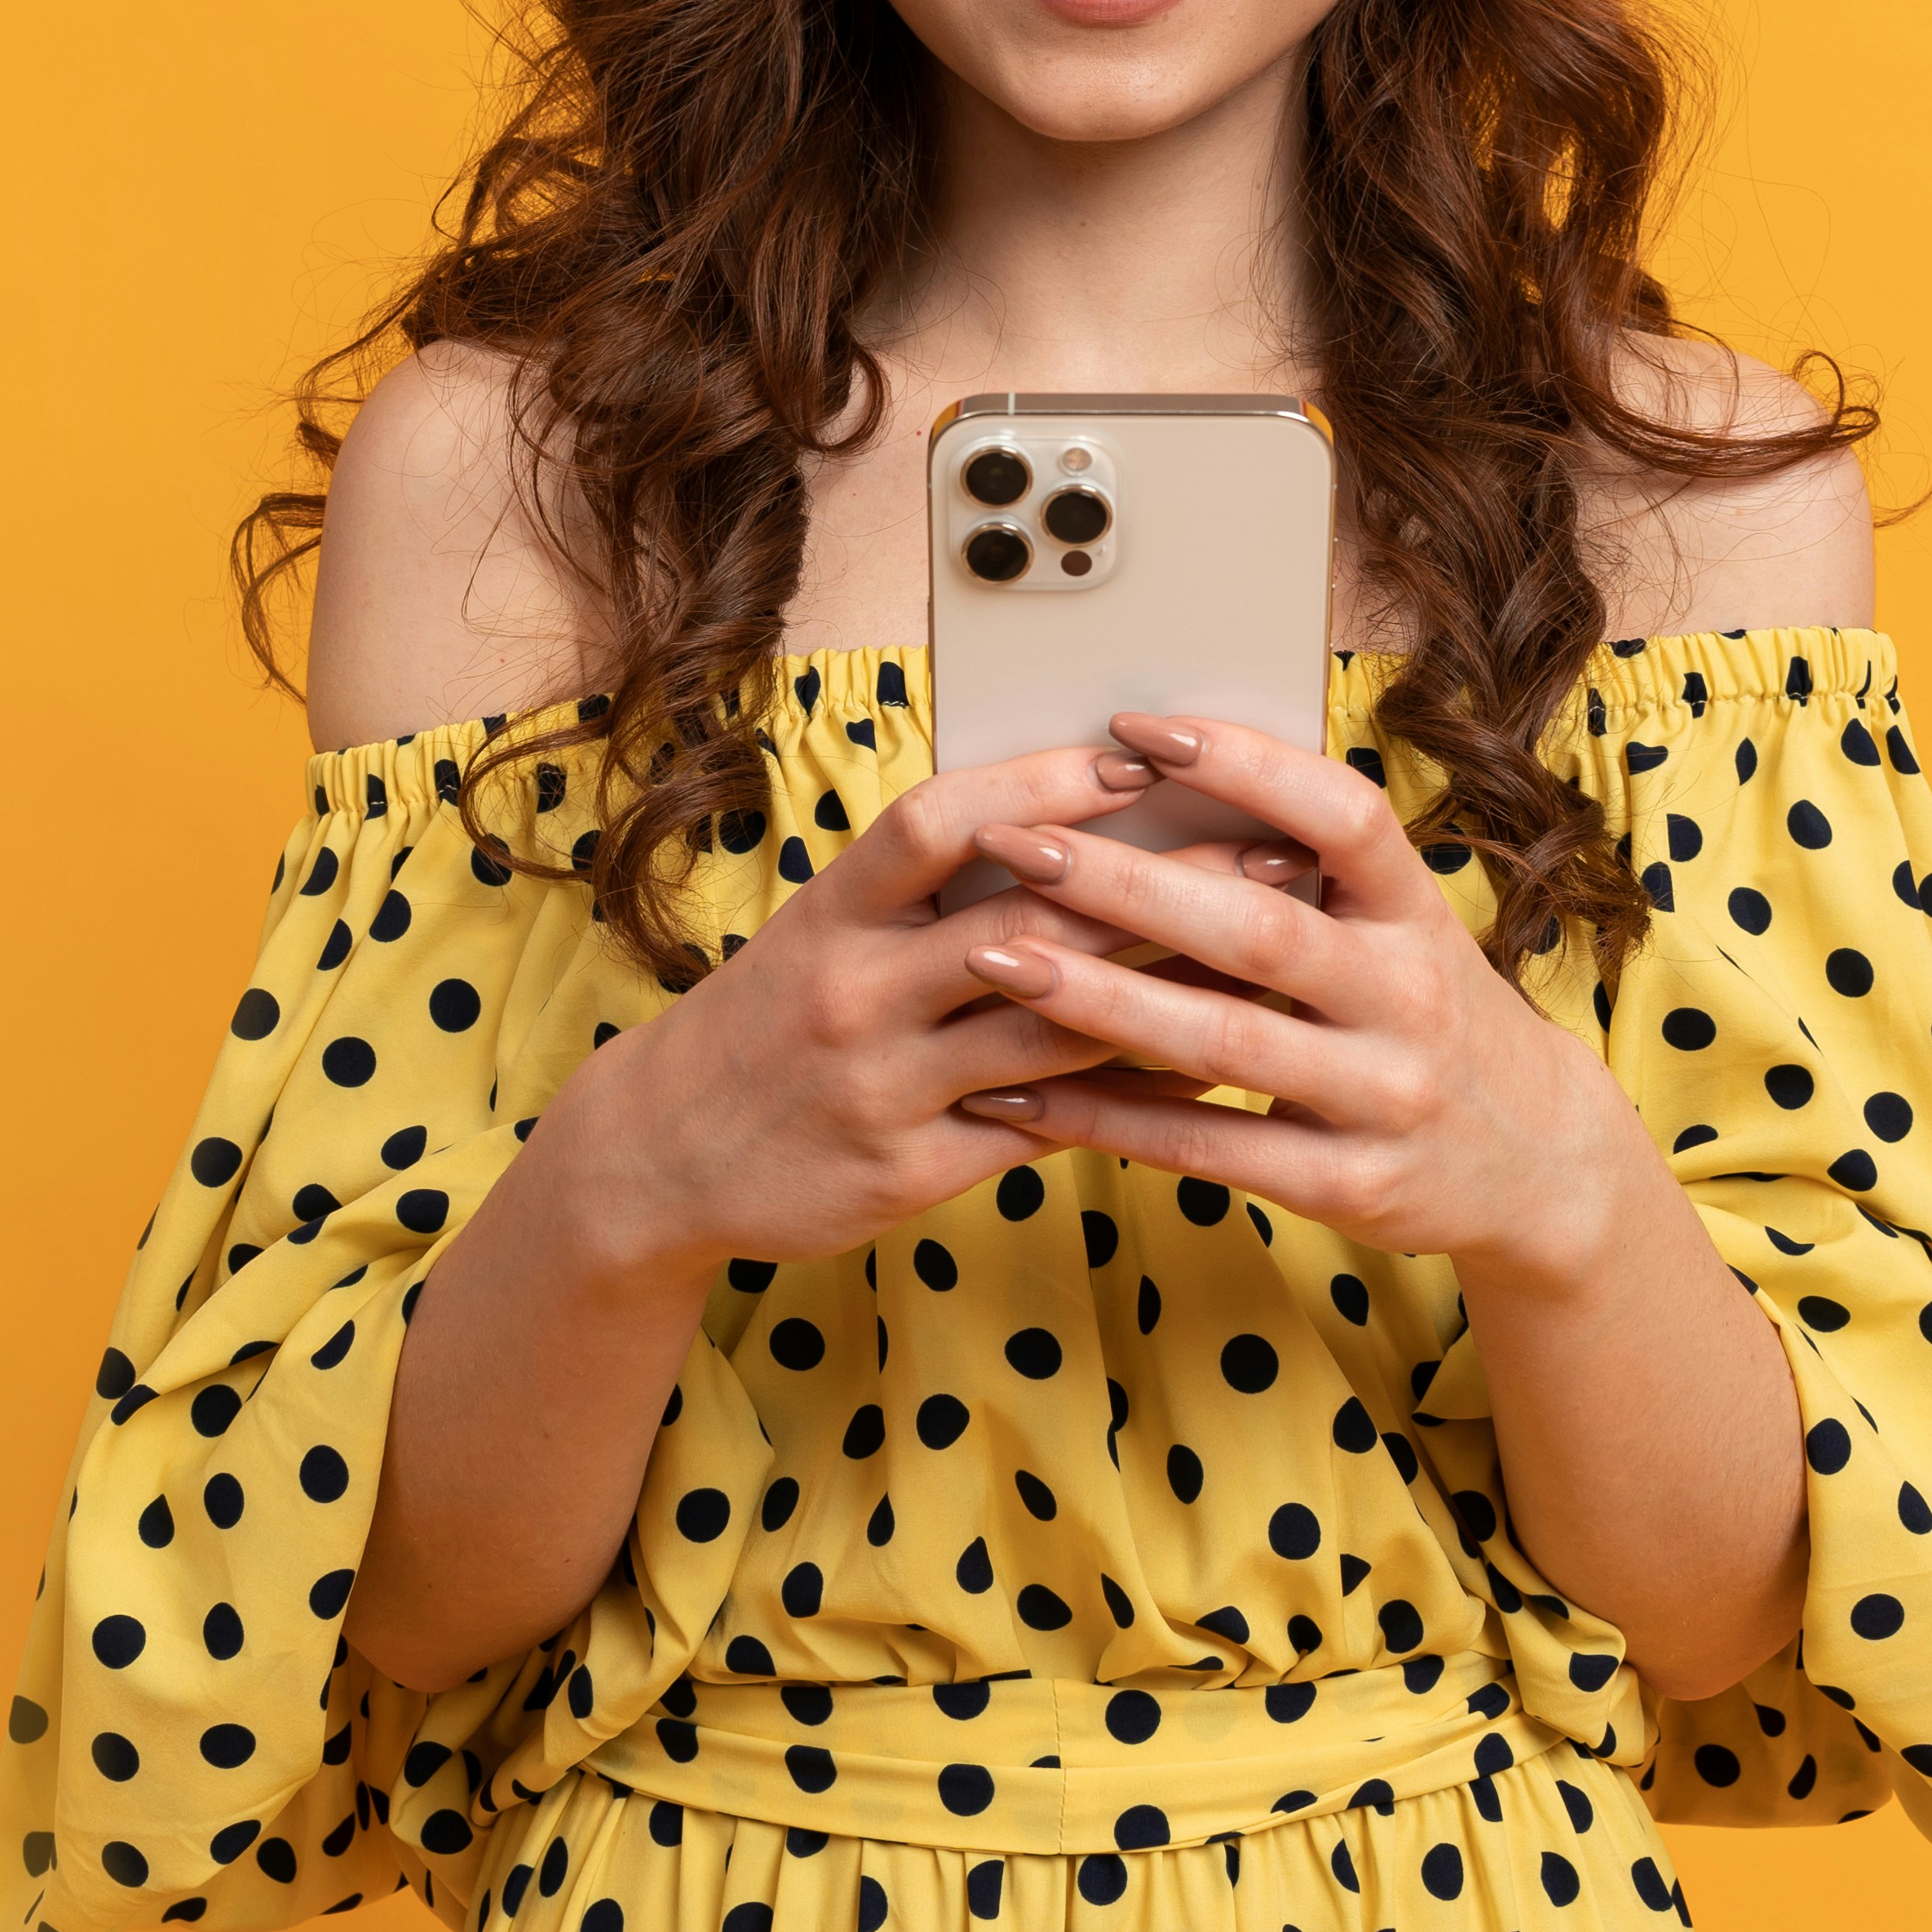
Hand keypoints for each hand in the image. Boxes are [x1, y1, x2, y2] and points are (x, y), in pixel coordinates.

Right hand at [564, 744, 1261, 1279]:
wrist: (657, 1156)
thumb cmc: (770, 1020)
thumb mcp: (819, 933)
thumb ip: (923, 891)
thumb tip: (1071, 824)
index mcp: (829, 914)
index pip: (934, 823)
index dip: (1035, 785)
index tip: (1135, 758)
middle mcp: (854, 995)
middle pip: (1029, 925)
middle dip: (1165, 886)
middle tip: (1273, 856)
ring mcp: (883, 1089)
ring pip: (1055, 1032)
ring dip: (1173, 992)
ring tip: (1273, 961)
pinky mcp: (909, 1173)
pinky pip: (1047, 1129)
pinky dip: (1133, 1099)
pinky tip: (1209, 1074)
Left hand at [953, 714, 1668, 1288]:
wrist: (1544, 1163)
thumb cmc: (1432, 1016)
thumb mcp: (1407, 929)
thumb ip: (1313, 873)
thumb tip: (1165, 775)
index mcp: (1420, 913)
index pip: (1344, 817)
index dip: (1245, 765)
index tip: (1137, 728)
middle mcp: (1409, 998)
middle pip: (1259, 931)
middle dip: (1128, 884)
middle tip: (1016, 844)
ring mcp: (1383, 1098)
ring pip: (1225, 1041)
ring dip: (1099, 998)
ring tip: (993, 957)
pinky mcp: (1349, 1187)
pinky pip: (1210, 1149)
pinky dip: (1111, 1119)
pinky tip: (1023, 1096)